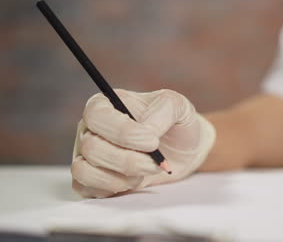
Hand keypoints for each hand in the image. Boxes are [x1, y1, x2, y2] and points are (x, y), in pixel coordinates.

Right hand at [71, 89, 215, 197]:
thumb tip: (146, 130)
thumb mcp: (178, 106)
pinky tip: (135, 181)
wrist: (183, 152)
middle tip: (156, 163)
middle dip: (128, 160)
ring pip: (85, 171)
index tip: (152, 142)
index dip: (123, 132)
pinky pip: (88, 190)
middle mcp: (90, 130)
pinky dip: (113, 189)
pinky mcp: (91, 181)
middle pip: (92, 147)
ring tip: (147, 171)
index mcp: (104, 105)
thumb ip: (164, 109)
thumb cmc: (175, 124)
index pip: (97, 116)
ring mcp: (87, 156)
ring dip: (121, 177)